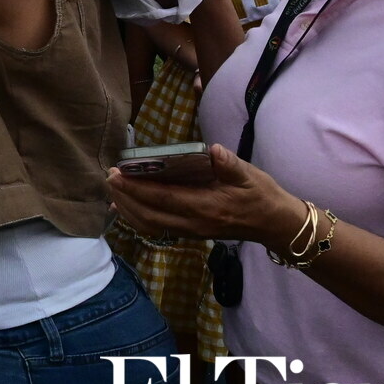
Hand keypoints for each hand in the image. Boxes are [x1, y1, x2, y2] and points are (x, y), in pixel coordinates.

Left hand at [106, 144, 308, 251]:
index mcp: (206, 206)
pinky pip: (157, 229)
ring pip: (150, 226)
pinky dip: (138, 220)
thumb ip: (229, 164)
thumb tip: (213, 150)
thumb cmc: (262, 196)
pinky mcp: (190, 233)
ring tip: (113, 192)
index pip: (163, 198)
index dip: (137, 188)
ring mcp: (191, 231)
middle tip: (109, 178)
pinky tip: (126, 209)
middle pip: (149, 215)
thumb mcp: (250, 175)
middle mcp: (194, 223)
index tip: (117, 174)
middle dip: (125, 198)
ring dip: (128, 210)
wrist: (274, 225)